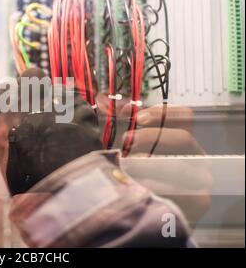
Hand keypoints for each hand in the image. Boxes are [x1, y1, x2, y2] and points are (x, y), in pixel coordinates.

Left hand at [119, 104, 211, 224]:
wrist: (149, 215)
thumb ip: (130, 129)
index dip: (161, 112)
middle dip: (149, 137)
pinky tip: (135, 184)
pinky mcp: (198, 201)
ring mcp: (201, 179)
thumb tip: (122, 108)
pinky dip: (151, 185)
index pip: (185, 116)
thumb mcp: (132, 151)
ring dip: (146, 163)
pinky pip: (175, 188)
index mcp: (184, 141)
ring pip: (178, 163)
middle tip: (126, 143)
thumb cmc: (138, 179)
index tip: (138, 117)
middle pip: (183, 137)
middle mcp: (198, 157)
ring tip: (126, 166)